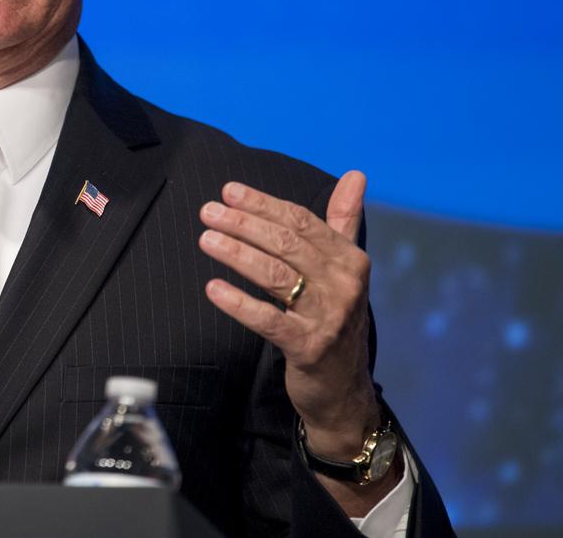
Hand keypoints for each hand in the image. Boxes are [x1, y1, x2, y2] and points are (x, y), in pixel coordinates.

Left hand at [197, 172, 380, 459]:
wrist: (344, 389)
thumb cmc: (335, 320)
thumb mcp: (344, 270)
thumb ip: (343, 221)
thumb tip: (355, 174)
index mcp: (351, 260)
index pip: (302, 221)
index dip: (264, 204)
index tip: (230, 192)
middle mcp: (344, 285)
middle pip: (287, 244)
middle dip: (244, 224)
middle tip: (208, 211)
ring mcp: (328, 317)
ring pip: (276, 276)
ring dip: (237, 254)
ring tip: (206, 239)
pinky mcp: (308, 347)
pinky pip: (268, 320)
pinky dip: (239, 303)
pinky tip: (213, 289)